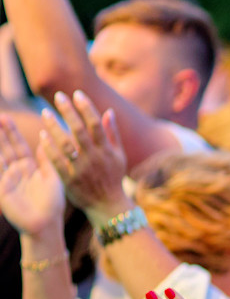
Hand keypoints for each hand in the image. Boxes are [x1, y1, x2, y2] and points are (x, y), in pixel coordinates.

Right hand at [0, 115, 63, 235]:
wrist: (45, 224)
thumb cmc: (52, 203)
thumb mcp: (53, 178)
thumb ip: (48, 160)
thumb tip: (46, 140)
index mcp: (30, 167)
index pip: (19, 146)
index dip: (12, 132)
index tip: (7, 118)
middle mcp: (16, 171)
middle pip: (7, 148)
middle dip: (2, 133)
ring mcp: (7, 180)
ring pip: (0, 158)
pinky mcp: (2, 190)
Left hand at [39, 90, 129, 222]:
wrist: (108, 205)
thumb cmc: (113, 177)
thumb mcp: (118, 156)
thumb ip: (112, 134)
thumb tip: (108, 111)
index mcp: (107, 151)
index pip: (96, 125)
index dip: (86, 108)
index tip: (77, 94)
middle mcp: (95, 159)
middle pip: (80, 131)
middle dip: (69, 112)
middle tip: (58, 96)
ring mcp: (82, 170)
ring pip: (66, 145)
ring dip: (55, 127)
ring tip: (45, 112)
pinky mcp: (70, 180)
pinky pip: (57, 162)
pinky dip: (49, 148)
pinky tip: (42, 135)